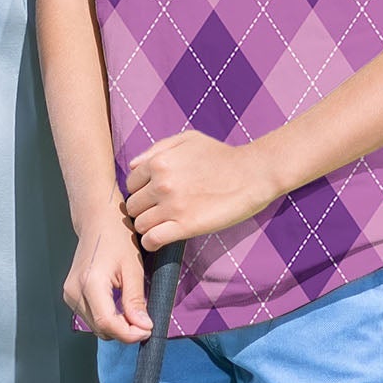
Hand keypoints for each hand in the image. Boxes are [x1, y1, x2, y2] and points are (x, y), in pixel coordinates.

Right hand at [63, 211, 150, 342]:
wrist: (97, 219)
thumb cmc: (116, 236)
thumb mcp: (133, 268)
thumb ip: (135, 300)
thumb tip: (143, 327)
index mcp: (90, 282)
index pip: (108, 324)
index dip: (130, 334)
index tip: (148, 329)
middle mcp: (74, 290)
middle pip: (101, 329)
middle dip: (125, 331)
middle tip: (144, 320)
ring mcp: (69, 293)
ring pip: (96, 327)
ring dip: (117, 326)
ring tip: (132, 310)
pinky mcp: (70, 294)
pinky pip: (91, 318)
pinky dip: (107, 319)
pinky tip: (119, 307)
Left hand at [125, 130, 276, 247]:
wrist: (251, 174)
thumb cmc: (220, 155)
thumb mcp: (187, 139)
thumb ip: (157, 149)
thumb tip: (133, 165)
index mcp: (158, 162)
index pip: (130, 184)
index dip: (140, 192)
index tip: (150, 198)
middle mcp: (161, 184)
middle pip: (133, 206)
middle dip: (142, 210)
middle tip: (155, 213)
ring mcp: (172, 206)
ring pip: (140, 225)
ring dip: (147, 227)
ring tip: (159, 226)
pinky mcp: (186, 226)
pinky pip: (153, 240)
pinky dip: (151, 243)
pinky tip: (158, 240)